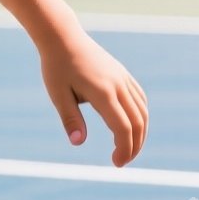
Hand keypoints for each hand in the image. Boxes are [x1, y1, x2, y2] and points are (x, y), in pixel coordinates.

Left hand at [39, 29, 148, 166]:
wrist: (62, 37)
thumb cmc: (56, 66)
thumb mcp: (57, 94)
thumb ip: (70, 119)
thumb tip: (78, 143)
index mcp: (102, 92)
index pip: (122, 128)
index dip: (124, 149)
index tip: (116, 163)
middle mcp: (118, 86)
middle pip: (138, 123)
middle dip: (134, 146)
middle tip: (122, 161)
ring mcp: (123, 79)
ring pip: (142, 112)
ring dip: (140, 133)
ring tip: (128, 148)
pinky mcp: (123, 74)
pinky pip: (139, 99)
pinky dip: (141, 116)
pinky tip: (132, 126)